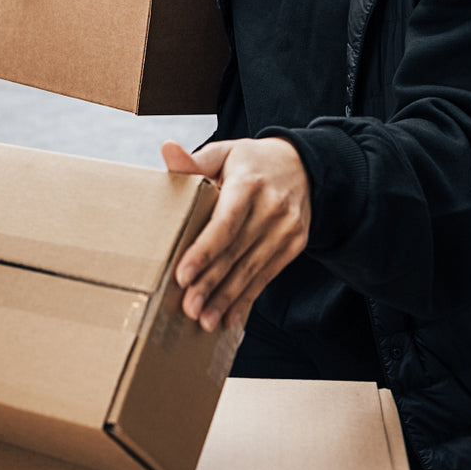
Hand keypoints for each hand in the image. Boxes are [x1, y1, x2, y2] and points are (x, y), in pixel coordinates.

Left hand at [160, 137, 310, 331]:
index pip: (226, 222)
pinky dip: (247, 299)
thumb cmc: (251, 162)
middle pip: (236, 251)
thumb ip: (194, 161)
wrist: (304, 166)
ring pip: (252, 269)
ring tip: (205, 320)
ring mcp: (287, 228)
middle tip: (189, 308)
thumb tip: (166, 149)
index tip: (183, 274)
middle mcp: (272, 206)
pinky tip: (230, 318)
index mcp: (249, 182)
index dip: (204, 250)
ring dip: (228, 298)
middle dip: (211, 283)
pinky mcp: (294, 244)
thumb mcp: (224, 153)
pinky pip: (267, 276)